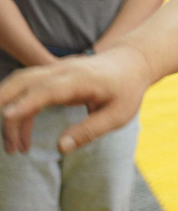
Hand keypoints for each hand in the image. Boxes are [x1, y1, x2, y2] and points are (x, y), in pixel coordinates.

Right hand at [0, 45, 153, 154]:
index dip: (25, 103)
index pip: (47, 89)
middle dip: (4, 108)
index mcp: (80, 79)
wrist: (132, 62)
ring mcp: (54, 70)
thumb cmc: (127, 89)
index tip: (7, 118)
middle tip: (8, 144)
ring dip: (8, 112)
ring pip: (18, 84)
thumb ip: (90, 130)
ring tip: (14, 148)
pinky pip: (24, 89)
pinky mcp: (50, 75)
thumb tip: (61, 147)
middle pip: (22, 82)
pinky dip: (17, 111)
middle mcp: (62, 70)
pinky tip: (22, 137)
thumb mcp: (119, 114)